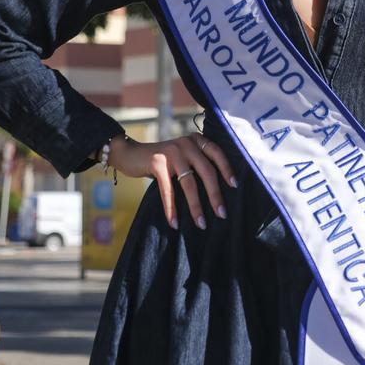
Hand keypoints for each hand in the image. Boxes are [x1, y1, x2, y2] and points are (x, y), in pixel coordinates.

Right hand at [108, 133, 236, 229]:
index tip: (234, 186)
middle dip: (215, 195)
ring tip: (200, 224)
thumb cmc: (160, 161)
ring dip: (195, 206)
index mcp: (195, 141)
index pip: (217, 153)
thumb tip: (215, 194)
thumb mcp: (181, 157)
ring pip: (189, 182)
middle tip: (221, 214)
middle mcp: (186, 143)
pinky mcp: (157, 163)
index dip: (227, 169)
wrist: (130, 154)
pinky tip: (174, 222)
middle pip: (206, 171)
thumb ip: (195, 165)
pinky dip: (171, 208)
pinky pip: (168, 190)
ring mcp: (172, 152)